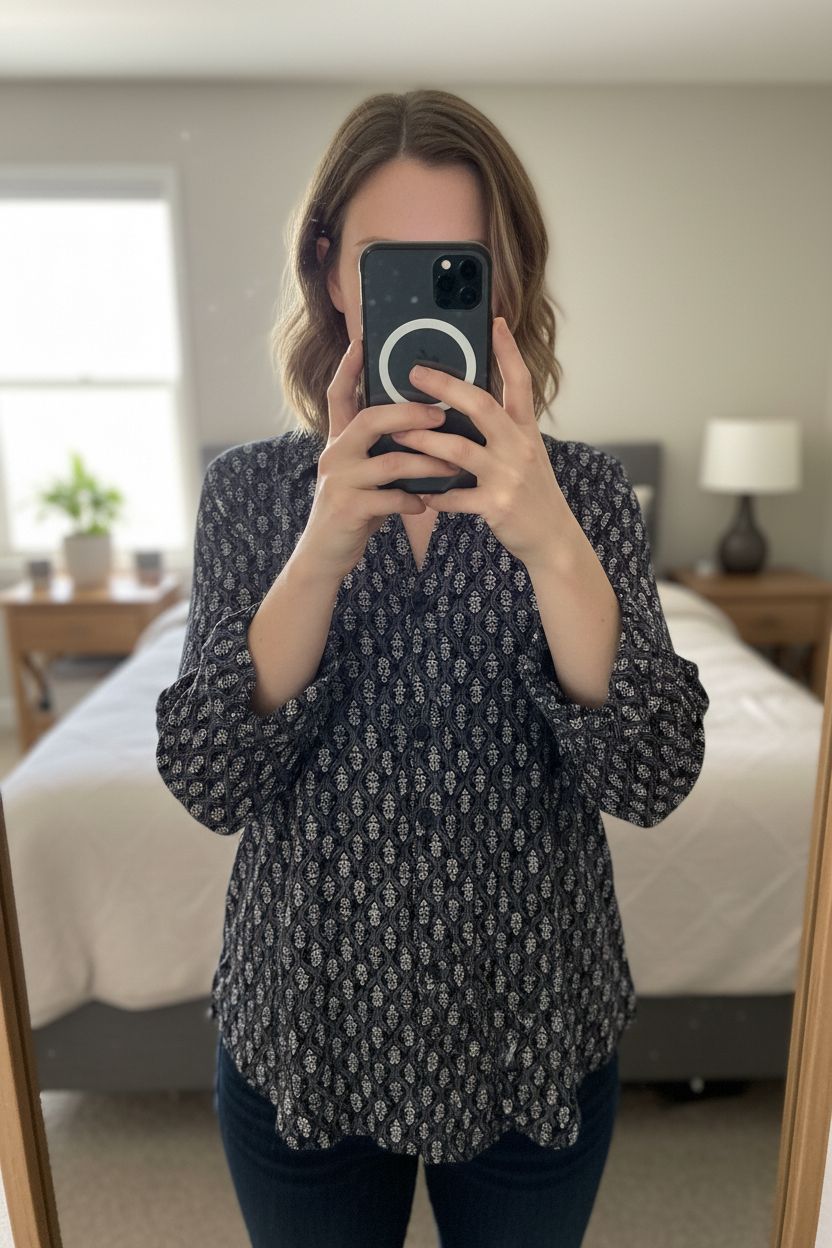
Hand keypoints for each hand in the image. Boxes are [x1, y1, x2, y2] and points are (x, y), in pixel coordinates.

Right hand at [299, 336, 461, 580]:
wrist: (325, 556)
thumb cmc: (354, 512)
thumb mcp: (363, 475)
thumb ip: (382, 451)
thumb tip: (422, 427)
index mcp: (339, 442)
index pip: (339, 395)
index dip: (349, 368)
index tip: (363, 342)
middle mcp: (335, 455)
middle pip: (371, 418)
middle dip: (410, 412)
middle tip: (441, 412)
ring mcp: (338, 481)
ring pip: (389, 461)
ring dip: (426, 462)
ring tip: (453, 464)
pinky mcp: (347, 509)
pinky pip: (389, 499)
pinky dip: (413, 500)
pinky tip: (427, 504)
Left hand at [390, 317, 567, 566]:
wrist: (553, 538)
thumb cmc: (534, 493)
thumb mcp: (527, 453)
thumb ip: (504, 429)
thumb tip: (470, 405)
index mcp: (526, 430)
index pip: (520, 381)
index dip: (508, 351)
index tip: (496, 321)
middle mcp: (519, 447)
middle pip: (481, 405)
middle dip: (445, 386)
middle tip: (414, 374)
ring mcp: (508, 476)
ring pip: (459, 449)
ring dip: (424, 440)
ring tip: (398, 434)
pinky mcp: (497, 505)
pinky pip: (456, 496)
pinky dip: (435, 494)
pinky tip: (419, 492)